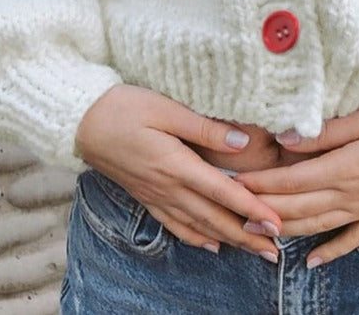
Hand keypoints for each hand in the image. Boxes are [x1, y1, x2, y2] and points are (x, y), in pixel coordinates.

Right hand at [75, 84, 282, 260]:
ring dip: (228, 241)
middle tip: (275, 251)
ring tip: (254, 251)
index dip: (252, 210)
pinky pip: (175, 225)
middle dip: (247, 236)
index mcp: (176, 164)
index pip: (222, 192)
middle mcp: (168, 187)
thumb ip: (204, 128)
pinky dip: (196, 238)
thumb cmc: (124, 108)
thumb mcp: (166, 108)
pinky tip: (211, 245)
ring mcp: (155, 195)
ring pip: (198, 226)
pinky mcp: (145, 196)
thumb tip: (241, 142)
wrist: (81, 121)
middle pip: (214, 218)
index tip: (276, 224)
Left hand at [234, 100, 358, 267]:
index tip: (233, 181)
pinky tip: (310, 262)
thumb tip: (288, 137)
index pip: (292, 180)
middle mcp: (354, 194)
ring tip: (255, 233)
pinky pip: (351, 238)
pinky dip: (329, 251)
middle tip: (231, 209)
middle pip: (298, 207)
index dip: (261, 183)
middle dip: (262, 209)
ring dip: (284, 230)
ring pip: (317, 225)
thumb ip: (329, 129)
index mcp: (348, 167)